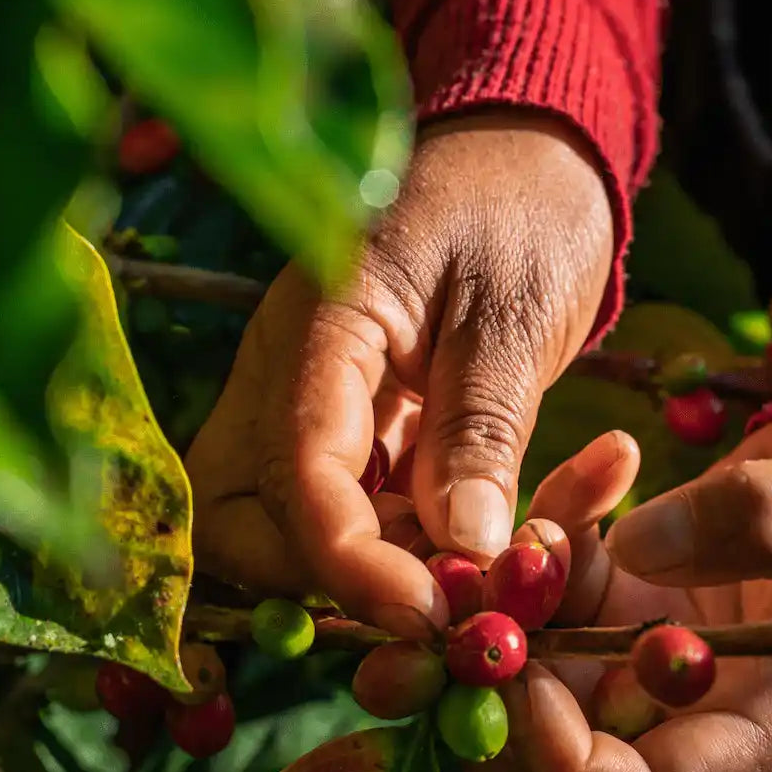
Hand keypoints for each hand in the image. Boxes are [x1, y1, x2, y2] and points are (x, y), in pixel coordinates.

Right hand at [184, 111, 613, 633]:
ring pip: (291, 525)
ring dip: (376, 571)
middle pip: (241, 515)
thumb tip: (466, 546)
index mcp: (319, 329)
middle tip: (435, 598)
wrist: (530, 158)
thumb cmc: (523, 208)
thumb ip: (482, 426)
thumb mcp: (514, 311)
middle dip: (324, 578)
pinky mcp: (358, 427)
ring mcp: (316, 403)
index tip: (430, 613)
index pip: (295, 469)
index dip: (349, 560)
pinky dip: (410, 544)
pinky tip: (489, 541)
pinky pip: (357, 507)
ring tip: (481, 573)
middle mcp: (291, 375)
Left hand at [465, 400, 771, 771]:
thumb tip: (638, 548)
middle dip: (494, 688)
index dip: (562, 758)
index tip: (518, 668)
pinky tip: (604, 465)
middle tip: (463, 601)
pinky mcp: (635, 595)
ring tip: (546, 515)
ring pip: (541, 664)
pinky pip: (559, 589)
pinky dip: (553, 536)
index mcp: (767, 722)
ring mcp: (656, 651)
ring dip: (514, 598)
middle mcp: (698, 705)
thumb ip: (761, 518)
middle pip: (559, 757)